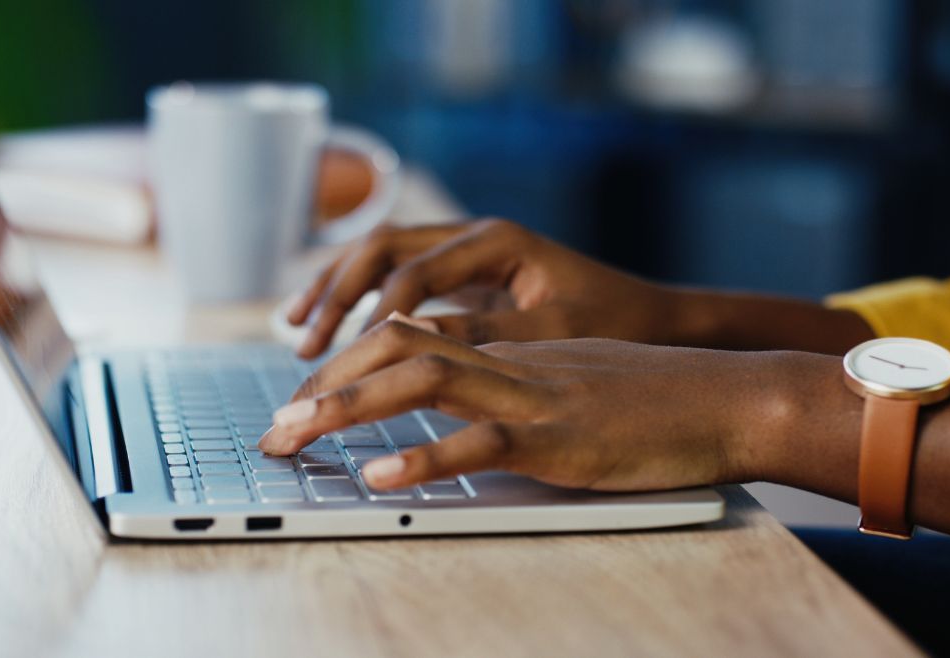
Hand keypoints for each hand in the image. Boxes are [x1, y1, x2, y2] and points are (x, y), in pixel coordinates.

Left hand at [261, 317, 792, 491]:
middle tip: (274, 424)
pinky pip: (482, 443)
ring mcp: (533, 396)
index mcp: (510, 349)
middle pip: (396, 346)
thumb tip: (466, 412)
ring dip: (348, 407)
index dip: (347, 363)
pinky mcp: (561, 439)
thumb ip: (519, 388)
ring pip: (422, 380)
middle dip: (325, 382)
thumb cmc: (658, 397)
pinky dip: (425, 460)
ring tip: (294, 436)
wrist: (729, 397)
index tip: (304, 398)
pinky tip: (380, 479)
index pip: (408, 336)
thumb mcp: (575, 380)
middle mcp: (510, 362)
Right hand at [287, 219, 681, 357]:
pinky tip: (332, 330)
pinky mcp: (463, 277)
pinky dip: (358, 300)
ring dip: (334, 291)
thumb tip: (408, 344)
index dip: (369, 316)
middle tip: (304, 345)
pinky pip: (394, 278)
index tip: (338, 360)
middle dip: (335, 295)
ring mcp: (466, 252)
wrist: (653, 316)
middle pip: (380, 249)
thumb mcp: (552, 332)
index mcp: (497, 241)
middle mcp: (474, 235)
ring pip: (379, 256)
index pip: (412, 273)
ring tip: (295, 332)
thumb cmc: (615, 322)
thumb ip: (484, 334)